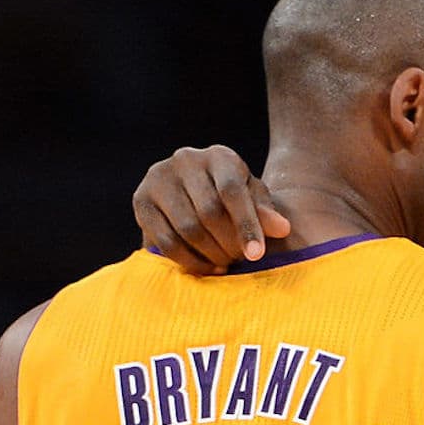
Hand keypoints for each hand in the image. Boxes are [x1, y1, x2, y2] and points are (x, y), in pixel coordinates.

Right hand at [133, 145, 290, 274]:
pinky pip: (164, 240)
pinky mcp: (141, 200)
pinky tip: (207, 268)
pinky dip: (188, 260)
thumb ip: (266, 213)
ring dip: (209, 254)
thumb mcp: (254, 200)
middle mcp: (186, 160)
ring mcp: (159, 178)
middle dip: (228, 244)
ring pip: (187, 228)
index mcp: (219, 156)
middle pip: (209, 212)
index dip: (246, 225)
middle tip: (240, 261)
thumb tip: (282, 228)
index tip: (257, 256)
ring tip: (226, 265)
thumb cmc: (234, 197)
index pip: (232, 191)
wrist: (196, 191)